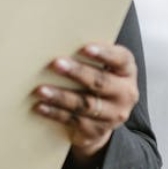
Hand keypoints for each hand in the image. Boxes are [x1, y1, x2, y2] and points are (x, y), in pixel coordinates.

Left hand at [32, 43, 138, 162]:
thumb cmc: (96, 83)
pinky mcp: (97, 130)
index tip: (85, 48)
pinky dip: (55, 113)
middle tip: (55, 63)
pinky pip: (74, 120)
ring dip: (60, 96)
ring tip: (41, 90)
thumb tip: (57, 38)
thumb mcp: (100, 67)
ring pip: (85, 104)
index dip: (104, 54)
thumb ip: (88, 55)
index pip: (120, 59)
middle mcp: (125, 93)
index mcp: (127, 72)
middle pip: (100, 82)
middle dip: (77, 73)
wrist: (101, 121)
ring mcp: (113, 115)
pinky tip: (40, 106)